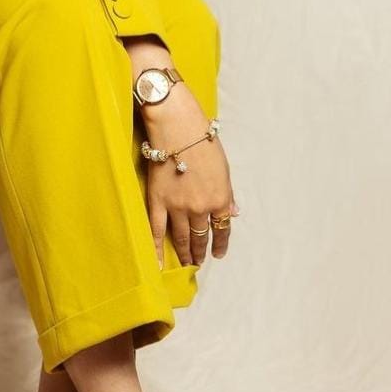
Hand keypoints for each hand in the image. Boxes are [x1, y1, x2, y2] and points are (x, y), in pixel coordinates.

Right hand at [140, 84, 236, 267]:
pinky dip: (158, 249)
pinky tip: (159, 263)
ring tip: (186, 262)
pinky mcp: (158, 202)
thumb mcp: (224, 168)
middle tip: (199, 262)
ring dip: (186, 252)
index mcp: (220, 199)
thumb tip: (234, 212)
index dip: (221, 243)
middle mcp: (200, 208)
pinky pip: (157, 231)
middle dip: (201, 250)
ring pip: (182, 237)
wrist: (177, 127)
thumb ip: (227, 193)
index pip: (223, 228)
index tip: (219, 254)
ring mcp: (178, 207)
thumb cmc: (203, 141)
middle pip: (201, 235)